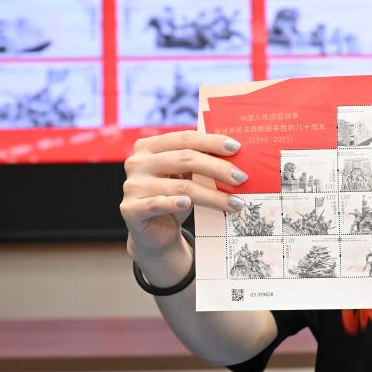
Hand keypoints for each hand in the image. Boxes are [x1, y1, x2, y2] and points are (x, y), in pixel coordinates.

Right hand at [120, 131, 246, 257]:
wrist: (155, 232)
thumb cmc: (175, 196)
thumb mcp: (187, 176)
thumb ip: (201, 162)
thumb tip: (237, 154)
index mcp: (149, 146)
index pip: (185, 138)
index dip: (212, 142)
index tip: (237, 148)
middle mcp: (137, 162)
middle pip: (185, 159)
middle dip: (218, 168)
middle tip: (242, 178)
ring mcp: (132, 185)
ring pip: (181, 186)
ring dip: (213, 196)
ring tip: (235, 203)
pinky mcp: (130, 209)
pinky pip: (156, 203)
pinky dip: (174, 203)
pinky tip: (188, 204)